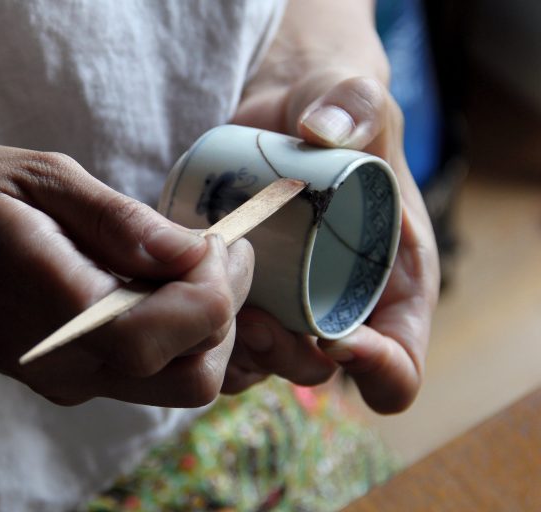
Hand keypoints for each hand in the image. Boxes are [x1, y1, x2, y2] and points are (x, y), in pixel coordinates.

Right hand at [0, 144, 253, 414]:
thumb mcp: (37, 179)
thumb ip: (119, 220)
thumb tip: (194, 249)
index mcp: (62, 307)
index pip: (182, 327)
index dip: (220, 282)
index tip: (213, 235)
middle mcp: (70, 363)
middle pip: (194, 376)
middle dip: (226, 312)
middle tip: (217, 250)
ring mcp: (70, 380)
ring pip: (179, 384)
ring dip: (206, 327)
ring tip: (189, 264)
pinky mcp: (71, 381)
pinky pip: (150, 375)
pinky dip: (178, 335)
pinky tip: (156, 284)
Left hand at [221, 1, 438, 413]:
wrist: (281, 115)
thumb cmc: (332, 113)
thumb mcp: (354, 99)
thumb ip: (354, 104)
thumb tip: (321, 131)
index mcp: (394, 285)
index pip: (400, 363)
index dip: (376, 369)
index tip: (335, 338)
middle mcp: (343, 308)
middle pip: (322, 371)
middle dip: (286, 358)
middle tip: (253, 320)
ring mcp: (290, 308)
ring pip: (264, 365)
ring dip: (237, 352)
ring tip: (219, 304)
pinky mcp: (247, 295)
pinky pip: (223, 343)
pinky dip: (205, 335)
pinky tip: (189, 296)